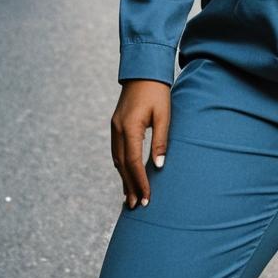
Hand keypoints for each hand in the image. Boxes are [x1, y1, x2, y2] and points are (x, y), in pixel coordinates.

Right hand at [111, 79, 171, 208]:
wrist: (143, 71)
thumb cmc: (157, 92)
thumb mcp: (163, 115)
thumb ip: (160, 141)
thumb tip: (159, 166)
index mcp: (129, 128)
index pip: (133, 162)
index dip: (140, 182)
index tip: (146, 198)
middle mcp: (118, 129)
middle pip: (122, 165)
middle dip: (129, 186)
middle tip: (135, 206)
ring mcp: (114, 127)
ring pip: (117, 159)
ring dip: (124, 178)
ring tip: (129, 197)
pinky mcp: (116, 124)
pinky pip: (116, 151)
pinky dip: (121, 166)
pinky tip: (126, 174)